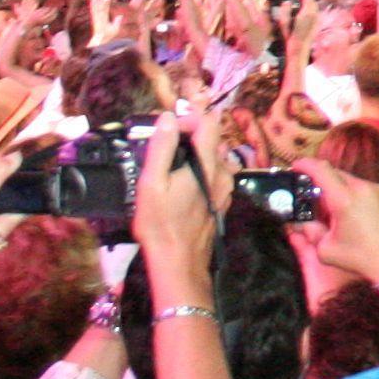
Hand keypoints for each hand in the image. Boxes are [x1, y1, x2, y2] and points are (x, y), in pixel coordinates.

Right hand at [132, 110, 223, 296]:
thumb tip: (168, 118)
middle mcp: (223, 172)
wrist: (179, 261)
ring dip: (196, 152)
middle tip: (165, 144)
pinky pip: (215, 174)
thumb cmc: (161, 223)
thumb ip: (161, 148)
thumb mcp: (152, 183)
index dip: (189, 116)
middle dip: (191, 133)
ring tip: (172, 163)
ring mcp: (225, 188)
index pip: (208, 122)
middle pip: (212, 138)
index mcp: (208, 164)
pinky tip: (183, 182)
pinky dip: (202, 169)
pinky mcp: (222, 200)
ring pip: (215, 156)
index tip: (168, 126)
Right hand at [300, 167, 378, 284]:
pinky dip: (358, 194)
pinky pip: (368, 187)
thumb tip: (300, 223)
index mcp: (344, 199)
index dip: (306, 164)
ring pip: (353, 180)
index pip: (321, 170)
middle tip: (313, 193)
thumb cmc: (360, 258)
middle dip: (321, 180)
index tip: (297, 166)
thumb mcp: (326, 250)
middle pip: (336, 173)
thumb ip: (310, 232)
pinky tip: (358, 212)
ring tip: (338, 208)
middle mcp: (363, 188)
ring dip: (341, 188)